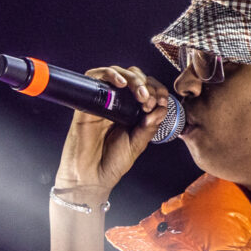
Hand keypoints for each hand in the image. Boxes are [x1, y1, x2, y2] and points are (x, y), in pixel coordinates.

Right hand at [53, 65, 172, 201]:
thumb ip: (150, 126)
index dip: (156, 90)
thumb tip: (162, 107)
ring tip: (141, 94)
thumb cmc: (111, 163)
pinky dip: (111, 74)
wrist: (91, 177)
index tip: (161, 101)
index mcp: (131, 112)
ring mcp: (102, 101)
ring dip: (133, 79)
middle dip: (147, 84)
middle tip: (150, 101)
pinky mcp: (89, 102)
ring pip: (118, 73)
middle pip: (133, 77)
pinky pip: (96, 77)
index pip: (145, 89)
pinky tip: (122, 83)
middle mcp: (117, 104)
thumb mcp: (138, 144)